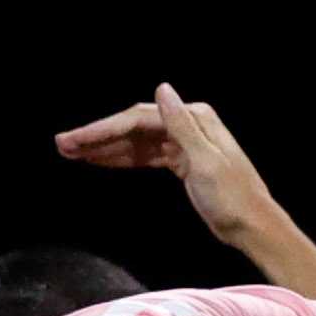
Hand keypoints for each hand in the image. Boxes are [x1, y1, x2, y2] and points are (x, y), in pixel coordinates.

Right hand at [50, 83, 292, 260]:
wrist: (254, 227)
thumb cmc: (234, 198)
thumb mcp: (206, 162)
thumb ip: (182, 125)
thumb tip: (161, 89)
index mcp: (194, 118)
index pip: (137, 120)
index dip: (103, 129)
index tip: (74, 141)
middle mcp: (188, 124)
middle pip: (132, 127)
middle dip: (97, 136)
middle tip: (62, 146)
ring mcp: (184, 142)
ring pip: (135, 142)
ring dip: (104, 147)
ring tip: (72, 153)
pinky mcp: (181, 162)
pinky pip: (144, 156)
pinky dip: (122, 159)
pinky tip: (99, 161)